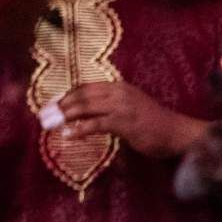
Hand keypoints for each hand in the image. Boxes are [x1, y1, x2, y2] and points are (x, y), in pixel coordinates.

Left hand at [57, 81, 207, 158]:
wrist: (178, 132)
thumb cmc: (153, 123)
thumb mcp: (129, 107)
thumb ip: (108, 106)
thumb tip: (84, 113)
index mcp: (117, 86)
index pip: (84, 88)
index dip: (65, 96)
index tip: (51, 105)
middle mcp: (117, 92)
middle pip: (80, 96)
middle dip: (59, 105)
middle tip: (43, 115)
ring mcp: (121, 106)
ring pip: (85, 108)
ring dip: (64, 116)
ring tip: (50, 124)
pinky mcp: (124, 122)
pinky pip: (95, 125)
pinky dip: (79, 130)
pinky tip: (68, 135)